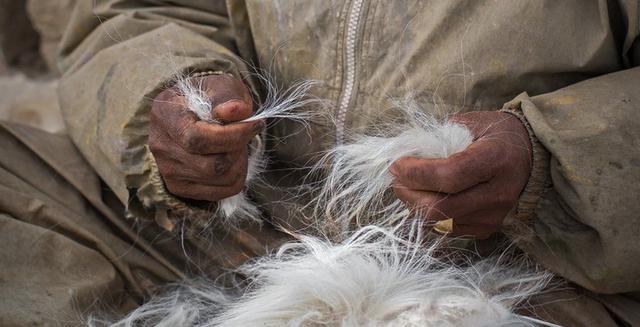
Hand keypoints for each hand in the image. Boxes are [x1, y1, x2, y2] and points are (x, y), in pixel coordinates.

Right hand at [149, 74, 262, 201]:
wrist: (194, 113)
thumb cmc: (211, 98)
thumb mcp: (223, 85)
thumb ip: (231, 96)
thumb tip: (238, 111)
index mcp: (164, 113)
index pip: (198, 138)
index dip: (233, 135)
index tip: (255, 124)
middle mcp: (159, 145)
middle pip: (211, 165)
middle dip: (238, 149)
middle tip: (246, 134)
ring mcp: (167, 170)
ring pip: (219, 179)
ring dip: (240, 162)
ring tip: (238, 146)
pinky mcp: (179, 187)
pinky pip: (221, 192)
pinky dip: (236, 177)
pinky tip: (232, 159)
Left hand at [390, 111, 531, 238]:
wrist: (532, 155)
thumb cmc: (496, 133)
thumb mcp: (470, 123)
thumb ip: (439, 137)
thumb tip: (407, 152)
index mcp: (495, 160)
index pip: (449, 175)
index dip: (416, 173)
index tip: (397, 164)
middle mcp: (498, 193)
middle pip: (441, 206)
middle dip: (409, 193)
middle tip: (396, 178)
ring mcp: (494, 216)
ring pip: (440, 222)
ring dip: (414, 206)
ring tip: (406, 187)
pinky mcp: (488, 229)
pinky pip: (448, 229)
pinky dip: (428, 215)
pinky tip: (423, 198)